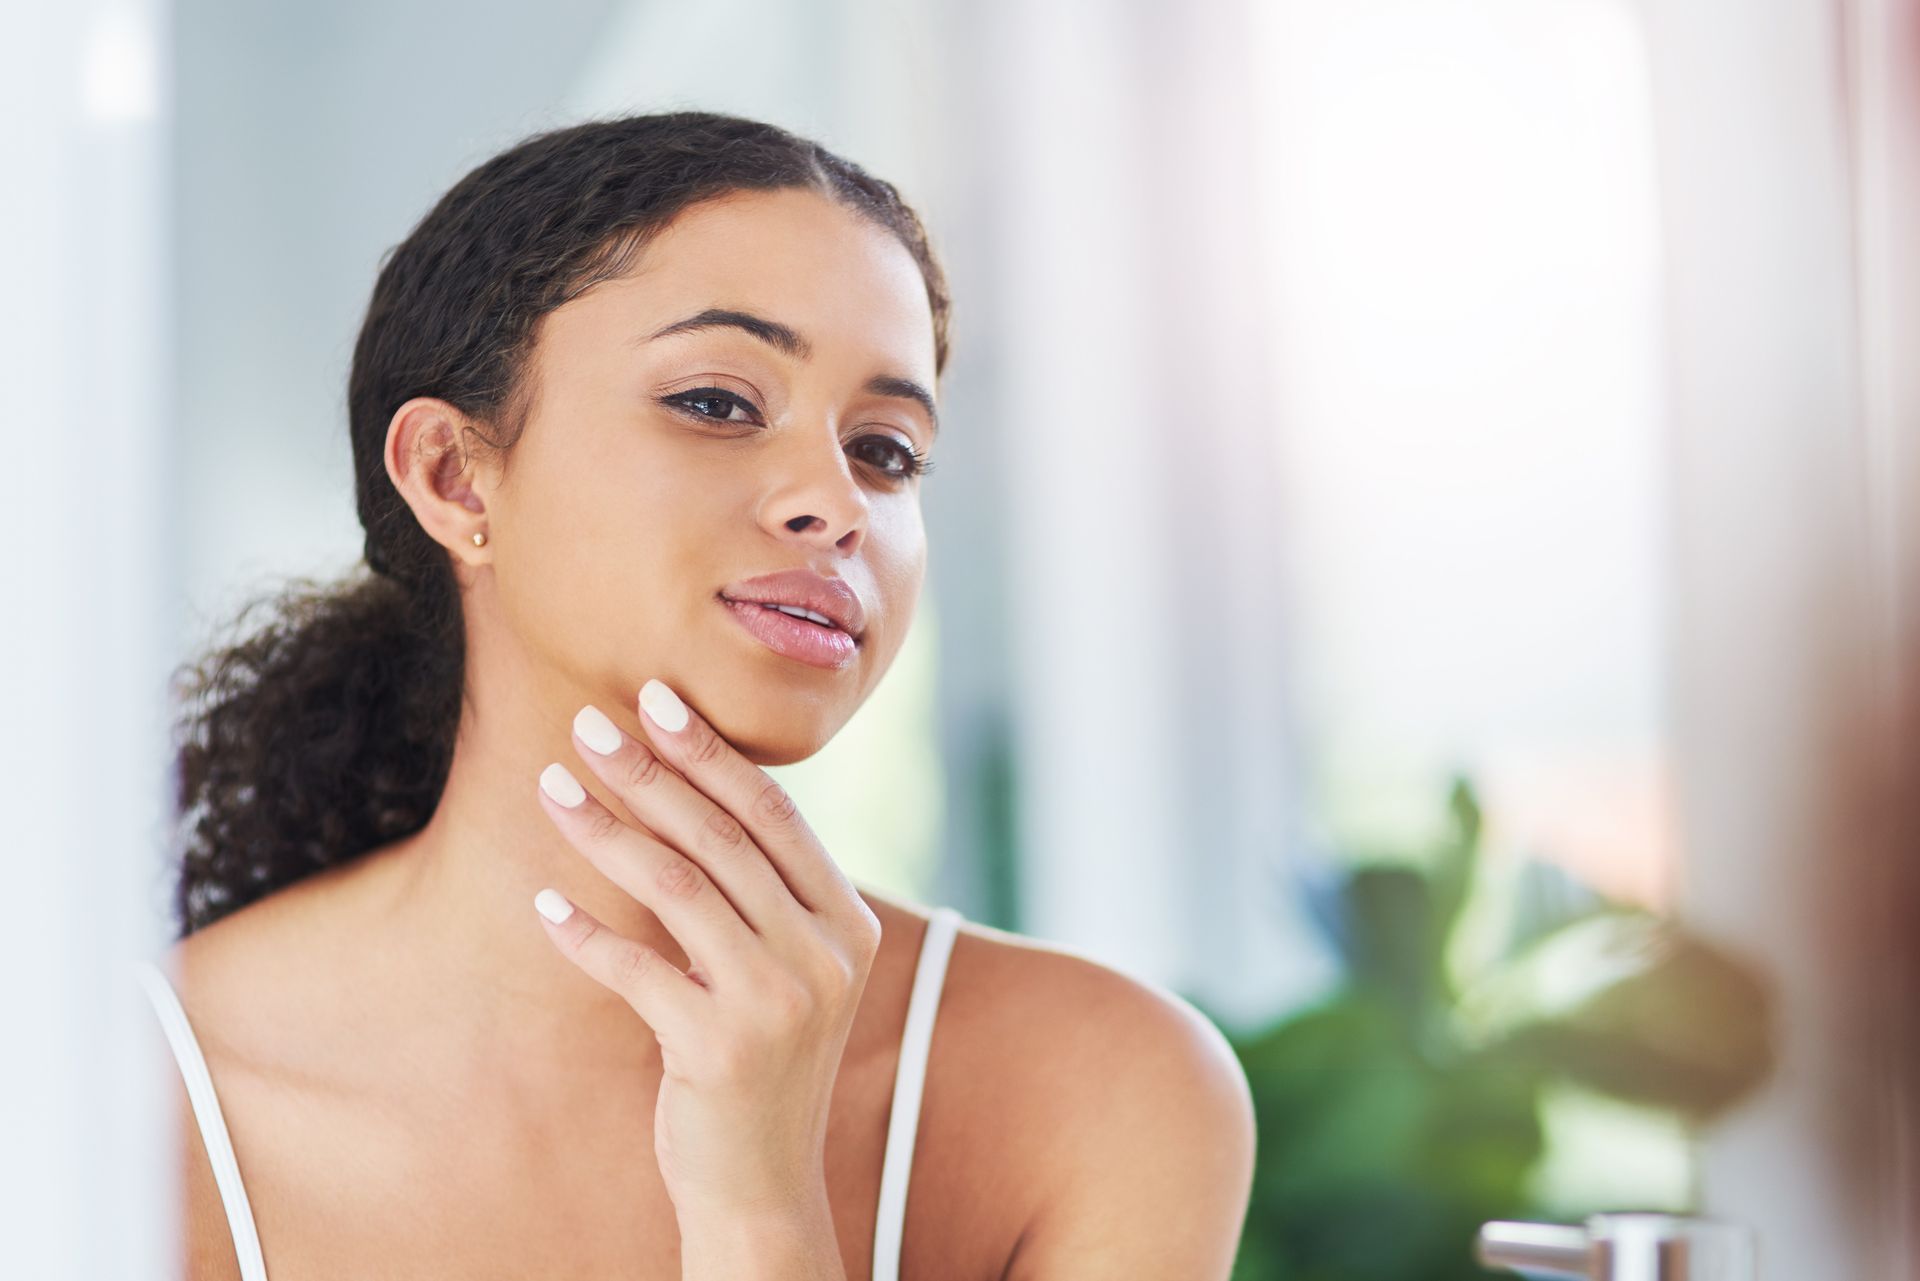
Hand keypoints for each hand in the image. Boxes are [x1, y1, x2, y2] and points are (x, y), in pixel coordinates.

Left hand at [532, 677, 883, 1218]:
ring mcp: (776, 1002)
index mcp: (847, 925)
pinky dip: (585, 934)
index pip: (773, 814)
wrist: (761, 1186)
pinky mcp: (719, 1049)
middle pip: (721, 837)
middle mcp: (824, 956)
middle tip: (587, 723)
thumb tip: (689, 789)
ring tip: (551, 788)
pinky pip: (636, 970)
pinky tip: (544, 904)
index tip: (654, 697)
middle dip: (648, 770)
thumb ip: (761, 895)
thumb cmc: (762, 1062)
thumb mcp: (786, 971)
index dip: (710, 751)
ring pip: (677, 887)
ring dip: (605, 830)